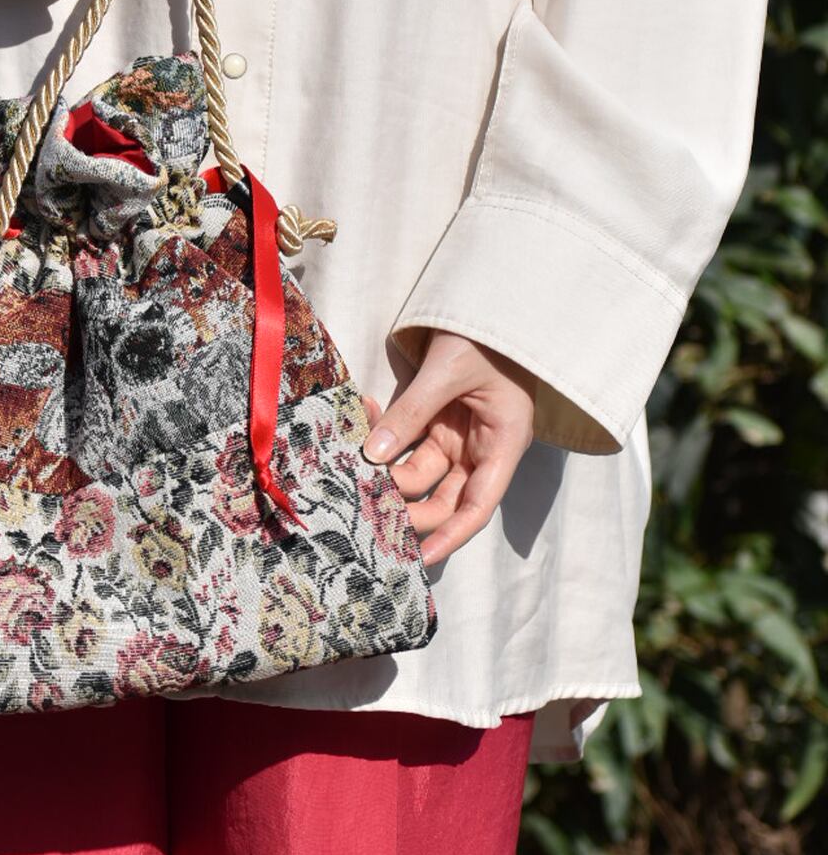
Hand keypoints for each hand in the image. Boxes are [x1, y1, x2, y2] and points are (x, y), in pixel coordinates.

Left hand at [361, 330, 536, 566]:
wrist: (485, 297)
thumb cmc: (483, 334)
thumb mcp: (449, 370)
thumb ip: (412, 412)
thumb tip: (373, 457)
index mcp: (502, 442)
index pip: (477, 504)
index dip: (451, 535)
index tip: (421, 557)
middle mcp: (479, 447)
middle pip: (442, 497)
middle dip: (406, 507)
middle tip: (366, 506)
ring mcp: (454, 434)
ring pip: (417, 472)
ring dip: (386, 471)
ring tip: (352, 460)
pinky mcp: (431, 418)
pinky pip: (404, 439)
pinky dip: (381, 433)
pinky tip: (363, 408)